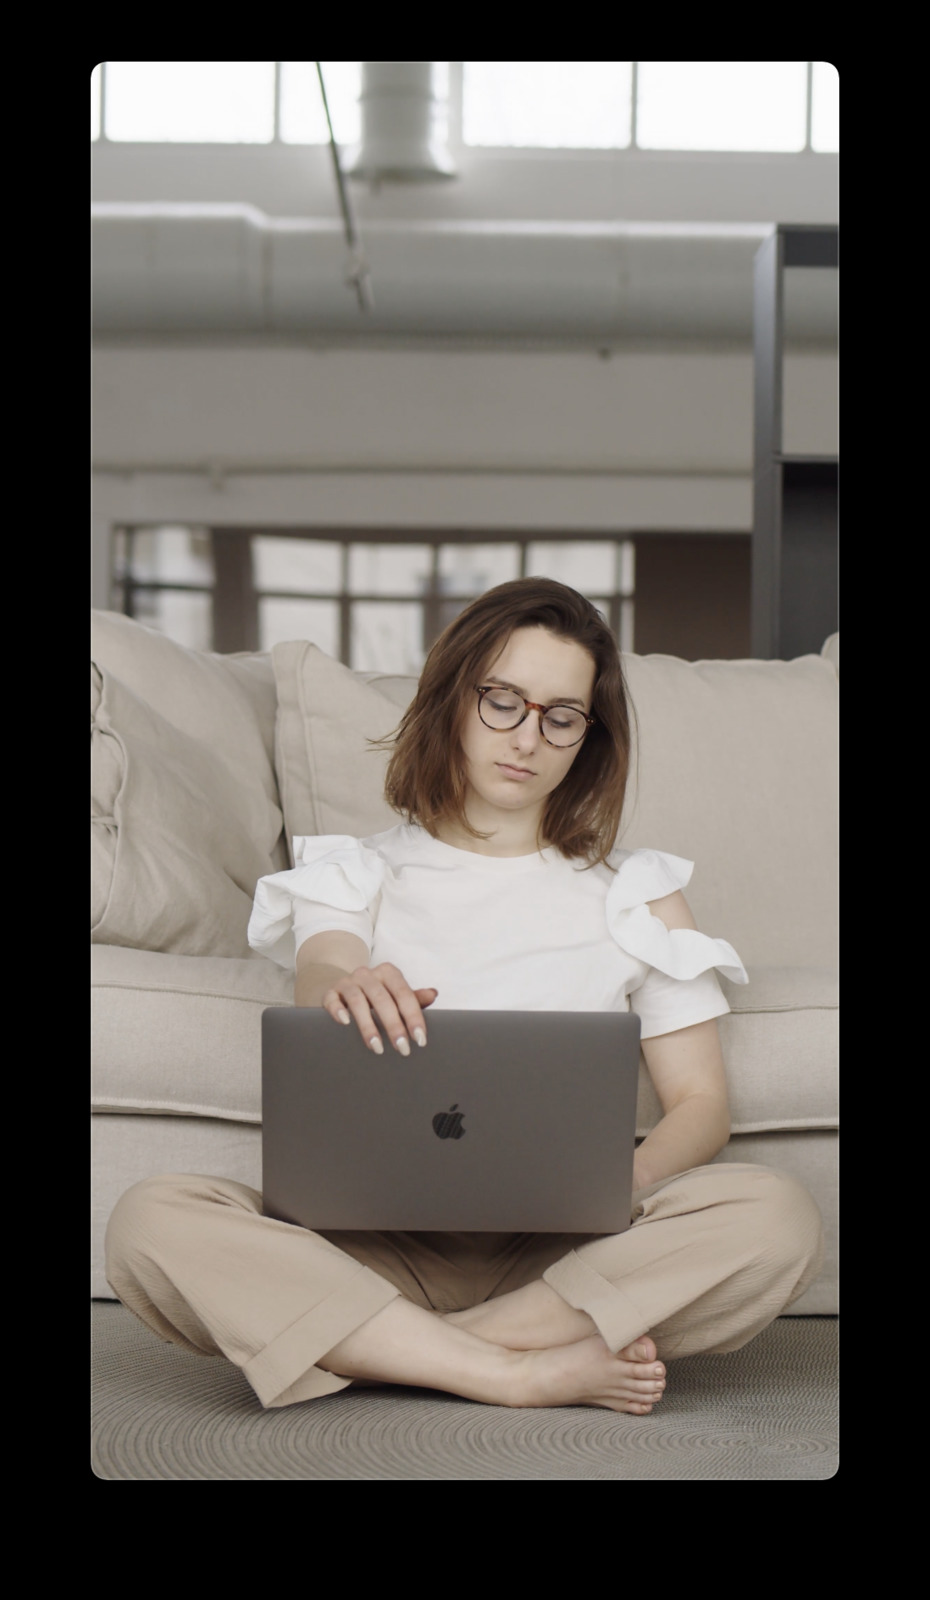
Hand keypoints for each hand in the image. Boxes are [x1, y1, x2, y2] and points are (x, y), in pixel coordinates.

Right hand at [321, 963, 437, 1055]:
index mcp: (388, 973)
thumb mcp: (396, 995)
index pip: (404, 994)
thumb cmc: (377, 996)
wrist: (346, 989)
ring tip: (377, 1048)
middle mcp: (367, 974)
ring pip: (358, 1001)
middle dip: (393, 1026)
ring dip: (368, 1026)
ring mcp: (347, 982)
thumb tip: (433, 994)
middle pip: (382, 999)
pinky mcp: (330, 992)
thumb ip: (414, 997)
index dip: (413, 1017)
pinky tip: (345, 1023)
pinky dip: (338, 1010)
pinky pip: (332, 1000)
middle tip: (402, 1048)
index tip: (420, 1039)